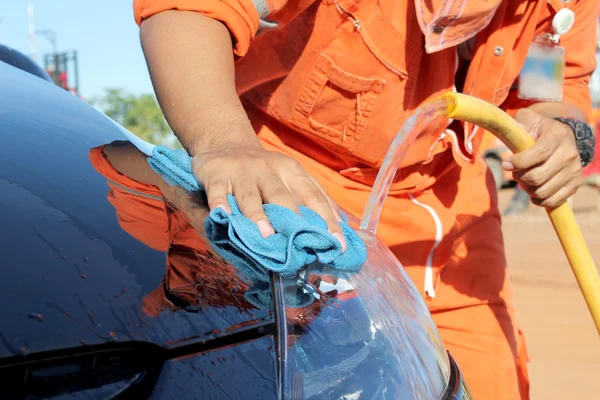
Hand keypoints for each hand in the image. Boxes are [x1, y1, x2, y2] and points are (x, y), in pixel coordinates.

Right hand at [191, 142, 344, 247]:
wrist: (225, 143)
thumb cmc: (264, 171)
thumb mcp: (291, 175)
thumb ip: (313, 196)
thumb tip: (341, 225)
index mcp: (291, 170)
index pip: (313, 197)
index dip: (326, 220)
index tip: (337, 244)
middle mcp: (268, 169)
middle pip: (282, 195)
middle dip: (293, 218)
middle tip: (302, 243)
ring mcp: (242, 171)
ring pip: (250, 195)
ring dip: (257, 215)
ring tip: (265, 235)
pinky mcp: (217, 173)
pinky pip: (217, 191)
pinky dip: (219, 203)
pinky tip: (223, 216)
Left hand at [503, 108, 583, 207]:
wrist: (562, 138)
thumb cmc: (538, 130)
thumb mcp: (527, 120)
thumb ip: (518, 124)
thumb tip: (513, 133)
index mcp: (557, 136)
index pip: (539, 153)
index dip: (519, 162)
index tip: (505, 164)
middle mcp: (569, 153)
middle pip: (537, 176)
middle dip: (519, 177)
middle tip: (515, 172)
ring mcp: (574, 170)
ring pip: (542, 191)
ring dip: (527, 189)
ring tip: (524, 180)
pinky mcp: (575, 184)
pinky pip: (552, 201)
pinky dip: (538, 200)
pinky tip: (533, 191)